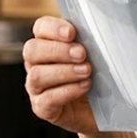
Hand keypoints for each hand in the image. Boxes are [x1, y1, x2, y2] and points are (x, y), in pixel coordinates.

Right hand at [23, 16, 97, 133]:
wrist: (103, 109)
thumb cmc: (98, 77)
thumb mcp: (97, 55)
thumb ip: (91, 41)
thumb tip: (100, 28)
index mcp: (47, 44)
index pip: (40, 28)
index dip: (53, 28)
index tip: (72, 33)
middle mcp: (37, 64)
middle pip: (32, 50)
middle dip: (58, 50)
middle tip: (82, 54)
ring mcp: (36, 87)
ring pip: (37, 75)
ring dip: (64, 72)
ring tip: (87, 71)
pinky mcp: (42, 108)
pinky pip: (47, 99)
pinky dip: (67, 91)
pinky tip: (84, 86)